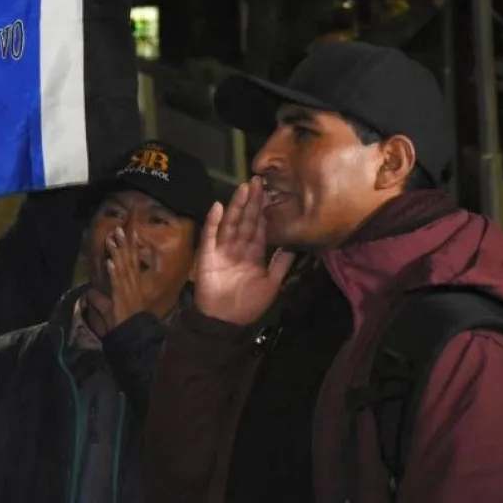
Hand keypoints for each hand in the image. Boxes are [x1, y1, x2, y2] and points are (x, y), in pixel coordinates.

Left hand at [87, 227, 146, 331]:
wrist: (132, 339)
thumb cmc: (123, 324)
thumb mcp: (112, 308)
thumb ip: (101, 299)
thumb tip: (90, 292)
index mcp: (133, 286)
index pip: (133, 263)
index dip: (132, 247)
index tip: (131, 232)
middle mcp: (131, 286)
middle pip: (128, 262)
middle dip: (124, 245)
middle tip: (119, 229)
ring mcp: (126, 292)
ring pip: (122, 269)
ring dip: (117, 254)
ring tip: (112, 240)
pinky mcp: (120, 300)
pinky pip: (116, 285)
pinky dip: (114, 274)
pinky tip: (109, 263)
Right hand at [194, 176, 294, 325]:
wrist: (226, 321)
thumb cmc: (249, 305)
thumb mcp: (272, 284)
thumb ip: (281, 264)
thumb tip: (295, 244)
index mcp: (253, 254)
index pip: (259, 227)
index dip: (264, 211)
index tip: (270, 192)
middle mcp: (238, 248)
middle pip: (245, 221)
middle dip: (252, 202)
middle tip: (258, 180)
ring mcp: (221, 250)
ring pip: (230, 224)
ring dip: (236, 206)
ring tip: (243, 188)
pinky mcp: (207, 255)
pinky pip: (210, 236)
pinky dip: (213, 222)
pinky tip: (217, 206)